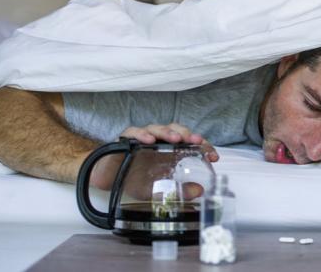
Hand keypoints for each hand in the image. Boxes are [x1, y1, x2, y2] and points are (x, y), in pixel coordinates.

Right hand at [90, 123, 217, 191]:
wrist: (107, 179)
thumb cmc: (134, 179)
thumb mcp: (158, 190)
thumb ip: (178, 191)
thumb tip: (199, 191)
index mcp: (170, 151)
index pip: (190, 143)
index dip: (203, 147)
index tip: (213, 156)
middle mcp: (159, 141)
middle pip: (176, 131)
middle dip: (188, 134)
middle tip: (197, 141)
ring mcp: (143, 138)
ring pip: (158, 128)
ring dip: (168, 132)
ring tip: (176, 139)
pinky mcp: (125, 138)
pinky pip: (133, 132)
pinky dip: (141, 134)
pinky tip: (149, 140)